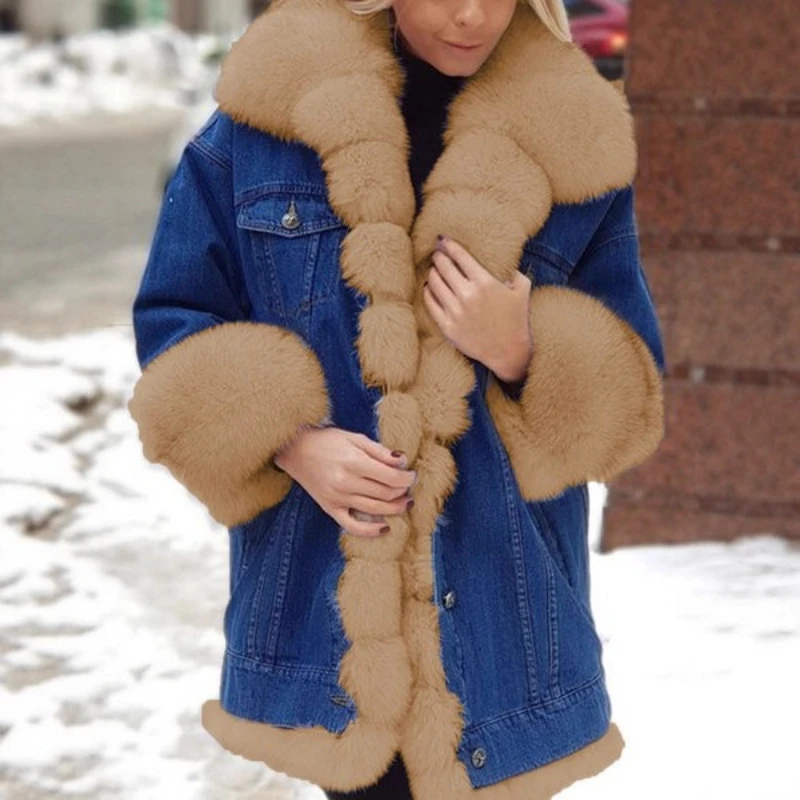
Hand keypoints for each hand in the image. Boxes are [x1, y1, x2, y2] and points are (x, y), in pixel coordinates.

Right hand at [273, 427, 416, 537]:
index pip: (391, 478)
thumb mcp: (354, 438)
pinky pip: (352, 526)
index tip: (411, 474)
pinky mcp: (330, 508)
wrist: (294, 449)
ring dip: (395, 509)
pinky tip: (384, 527)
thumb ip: (379, 451)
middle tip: (409, 486)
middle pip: (386, 494)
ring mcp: (337, 498)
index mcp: (354, 462)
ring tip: (405, 502)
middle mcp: (346, 483)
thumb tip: (402, 461)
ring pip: (375, 510)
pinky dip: (370, 531)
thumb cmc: (326, 440)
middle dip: (403, 492)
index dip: (407, 478)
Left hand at [423, 236, 532, 379]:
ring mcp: (455, 312)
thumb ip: (513, 270)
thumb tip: (503, 259)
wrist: (509, 352)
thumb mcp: (522, 289)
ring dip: (433, 273)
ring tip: (435, 270)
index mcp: (485, 282)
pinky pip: (430, 303)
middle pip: (443, 267)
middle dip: (439, 256)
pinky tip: (429, 287)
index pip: (460, 256)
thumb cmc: (517, 319)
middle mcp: (467, 295)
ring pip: (434, 283)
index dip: (449, 245)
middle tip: (437, 254)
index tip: (444, 240)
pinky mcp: (447, 327)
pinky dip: (428, 292)